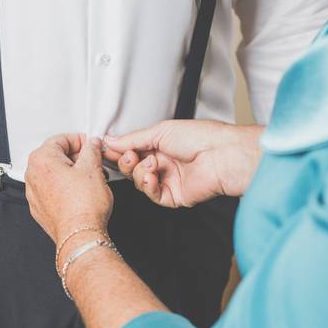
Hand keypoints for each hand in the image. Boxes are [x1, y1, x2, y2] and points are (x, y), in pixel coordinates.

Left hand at [25, 133, 113, 244]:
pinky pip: (51, 190)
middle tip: (92, 162)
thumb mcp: (93, 168)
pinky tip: (79, 193)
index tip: (90, 145)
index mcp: (41, 159)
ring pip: (53, 174)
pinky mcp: (39, 208)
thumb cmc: (83, 206)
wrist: (79, 234)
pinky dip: (64, 188)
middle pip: (55, 156)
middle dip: (75, 157)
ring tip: (88, 179)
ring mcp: (34, 193)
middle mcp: (32, 175)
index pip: (61, 139)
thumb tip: (92, 144)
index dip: (79, 140)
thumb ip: (92, 150)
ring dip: (70, 173)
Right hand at [103, 120, 262, 207]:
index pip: (132, 151)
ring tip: (150, 163)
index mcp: (160, 145)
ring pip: (139, 183)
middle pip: (132, 169)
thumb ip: (133, 139)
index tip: (106, 150)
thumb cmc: (200, 137)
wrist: (221, 154)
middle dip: (127, 162)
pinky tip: (152, 176)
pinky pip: (152, 195)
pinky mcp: (173, 196)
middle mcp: (163, 163)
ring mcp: (168, 180)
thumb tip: (111, 140)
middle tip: (129, 156)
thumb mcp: (160, 131)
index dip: (119, 152)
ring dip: (139, 173)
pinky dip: (148, 186)